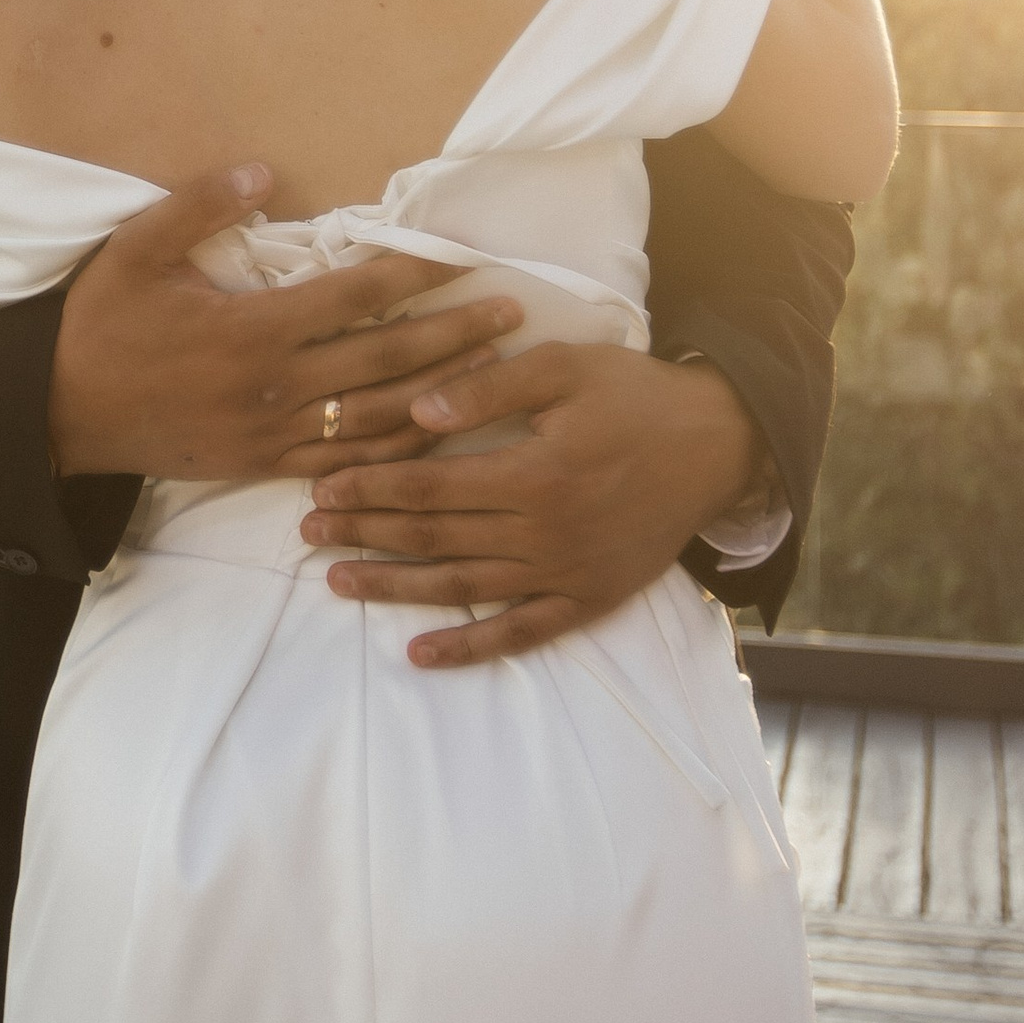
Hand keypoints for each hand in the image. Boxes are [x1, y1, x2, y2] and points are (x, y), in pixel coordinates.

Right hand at [47, 167, 519, 485]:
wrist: (60, 413)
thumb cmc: (100, 324)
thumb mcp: (137, 249)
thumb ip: (201, 206)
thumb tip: (265, 168)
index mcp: (251, 329)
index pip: (353, 297)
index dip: (411, 276)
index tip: (458, 259)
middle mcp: (274, 386)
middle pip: (385, 360)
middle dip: (454, 336)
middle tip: (512, 316)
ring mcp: (272, 434)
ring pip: (378, 417)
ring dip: (441, 393)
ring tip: (495, 374)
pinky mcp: (262, 466)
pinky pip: (346, 461)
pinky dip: (396, 451)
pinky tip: (435, 436)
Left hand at [303, 347, 765, 669]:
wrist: (716, 444)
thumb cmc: (634, 395)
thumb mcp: (564, 368)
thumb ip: (488, 387)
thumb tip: (417, 411)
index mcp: (533, 474)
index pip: (428, 488)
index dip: (369, 489)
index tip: (320, 487)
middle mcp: (544, 533)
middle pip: (434, 540)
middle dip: (363, 535)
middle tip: (307, 533)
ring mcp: (565, 573)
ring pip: (462, 588)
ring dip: (395, 588)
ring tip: (338, 581)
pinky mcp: (587, 599)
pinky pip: (520, 633)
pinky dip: (469, 647)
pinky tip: (420, 654)